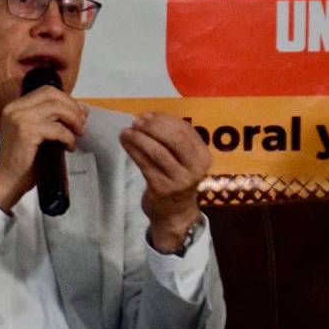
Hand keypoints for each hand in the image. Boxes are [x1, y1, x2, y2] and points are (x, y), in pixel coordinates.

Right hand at [0, 86, 87, 212]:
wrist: (6, 182)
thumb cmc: (22, 162)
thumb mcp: (34, 133)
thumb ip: (49, 120)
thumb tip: (78, 111)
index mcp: (15, 107)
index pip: (46, 91)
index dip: (66, 99)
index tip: (79, 113)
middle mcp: (15, 109)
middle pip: (52, 95)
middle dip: (72, 107)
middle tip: (82, 123)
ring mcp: (19, 119)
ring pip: (56, 108)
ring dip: (73, 120)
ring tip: (78, 134)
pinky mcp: (25, 132)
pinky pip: (56, 129)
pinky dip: (68, 137)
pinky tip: (69, 147)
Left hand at [119, 112, 210, 251]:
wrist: (175, 213)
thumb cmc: (176, 178)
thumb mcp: (183, 159)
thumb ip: (172, 137)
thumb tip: (148, 116)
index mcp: (203, 156)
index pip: (185, 130)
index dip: (164, 119)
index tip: (147, 115)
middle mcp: (195, 168)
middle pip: (173, 139)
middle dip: (152, 127)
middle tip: (136, 122)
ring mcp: (179, 180)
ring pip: (157, 151)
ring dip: (139, 137)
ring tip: (126, 131)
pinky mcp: (161, 189)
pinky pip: (144, 164)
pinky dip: (132, 150)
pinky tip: (125, 142)